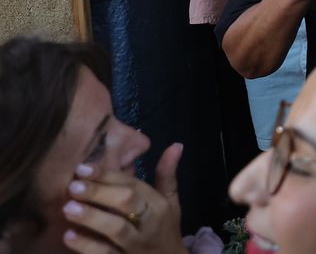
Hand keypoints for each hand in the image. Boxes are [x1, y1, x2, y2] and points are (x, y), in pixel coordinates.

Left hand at [61, 144, 183, 253]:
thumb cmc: (165, 229)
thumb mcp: (170, 202)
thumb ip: (167, 174)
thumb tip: (176, 144)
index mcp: (157, 205)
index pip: (134, 185)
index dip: (108, 176)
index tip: (83, 167)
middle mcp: (148, 223)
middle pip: (126, 203)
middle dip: (100, 193)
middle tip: (74, 186)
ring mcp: (134, 245)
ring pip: (115, 230)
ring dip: (91, 218)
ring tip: (68, 207)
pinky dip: (86, 246)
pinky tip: (69, 236)